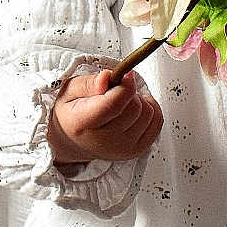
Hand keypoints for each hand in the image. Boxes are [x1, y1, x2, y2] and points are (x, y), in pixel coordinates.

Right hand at [47, 68, 163, 165]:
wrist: (73, 140)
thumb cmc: (72, 113)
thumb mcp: (69, 91)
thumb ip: (88, 83)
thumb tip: (107, 78)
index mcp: (82, 124)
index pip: (115, 104)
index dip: (125, 85)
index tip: (125, 75)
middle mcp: (103, 142)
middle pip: (135, 107)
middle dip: (130, 92)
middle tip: (117, 92)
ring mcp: (122, 149)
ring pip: (149, 113)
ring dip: (140, 102)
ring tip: (123, 103)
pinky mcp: (137, 150)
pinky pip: (157, 122)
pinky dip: (150, 111)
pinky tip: (134, 111)